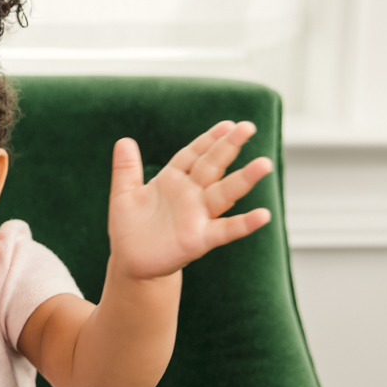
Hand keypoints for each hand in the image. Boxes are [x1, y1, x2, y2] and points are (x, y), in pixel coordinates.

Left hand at [106, 121, 272, 279]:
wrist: (131, 262)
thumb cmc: (130, 228)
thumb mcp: (124, 194)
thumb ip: (126, 168)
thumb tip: (123, 140)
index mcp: (172, 180)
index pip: (193, 154)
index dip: (208, 139)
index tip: (228, 124)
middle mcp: (190, 194)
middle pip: (212, 166)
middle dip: (228, 147)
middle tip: (248, 127)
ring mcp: (197, 216)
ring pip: (223, 193)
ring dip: (243, 179)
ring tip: (263, 164)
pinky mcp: (199, 239)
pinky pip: (225, 230)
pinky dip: (243, 224)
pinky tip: (262, 215)